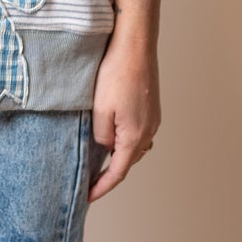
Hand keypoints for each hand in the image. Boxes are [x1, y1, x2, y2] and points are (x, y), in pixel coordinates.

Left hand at [87, 31, 159, 201]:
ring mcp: (153, 118)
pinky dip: (125, 139)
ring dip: (119, 154)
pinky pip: (138, 131)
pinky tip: (111, 132)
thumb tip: (106, 146)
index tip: (89, 197)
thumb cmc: (116, 73)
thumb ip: (101, 136)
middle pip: (129, 160)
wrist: (135, 44)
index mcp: (135, 135)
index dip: (102, 187)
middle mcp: (149, 130)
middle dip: (110, 172)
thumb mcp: (99, 110)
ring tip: (98, 157)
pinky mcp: (151, 106)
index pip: (118, 172)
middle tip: (89, 179)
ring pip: (135, 146)